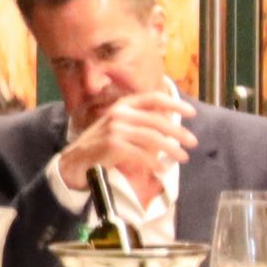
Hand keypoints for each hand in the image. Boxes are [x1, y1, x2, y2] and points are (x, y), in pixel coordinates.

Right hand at [62, 89, 194, 198]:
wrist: (74, 161)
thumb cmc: (100, 144)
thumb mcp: (119, 126)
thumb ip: (140, 122)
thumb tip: (170, 123)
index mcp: (122, 105)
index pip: (152, 98)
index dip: (174, 103)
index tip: (192, 112)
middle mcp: (119, 113)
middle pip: (157, 120)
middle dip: (178, 132)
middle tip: (192, 142)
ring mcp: (114, 128)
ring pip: (152, 138)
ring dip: (171, 149)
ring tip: (182, 157)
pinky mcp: (112, 145)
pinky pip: (141, 154)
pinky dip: (153, 162)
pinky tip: (160, 168)